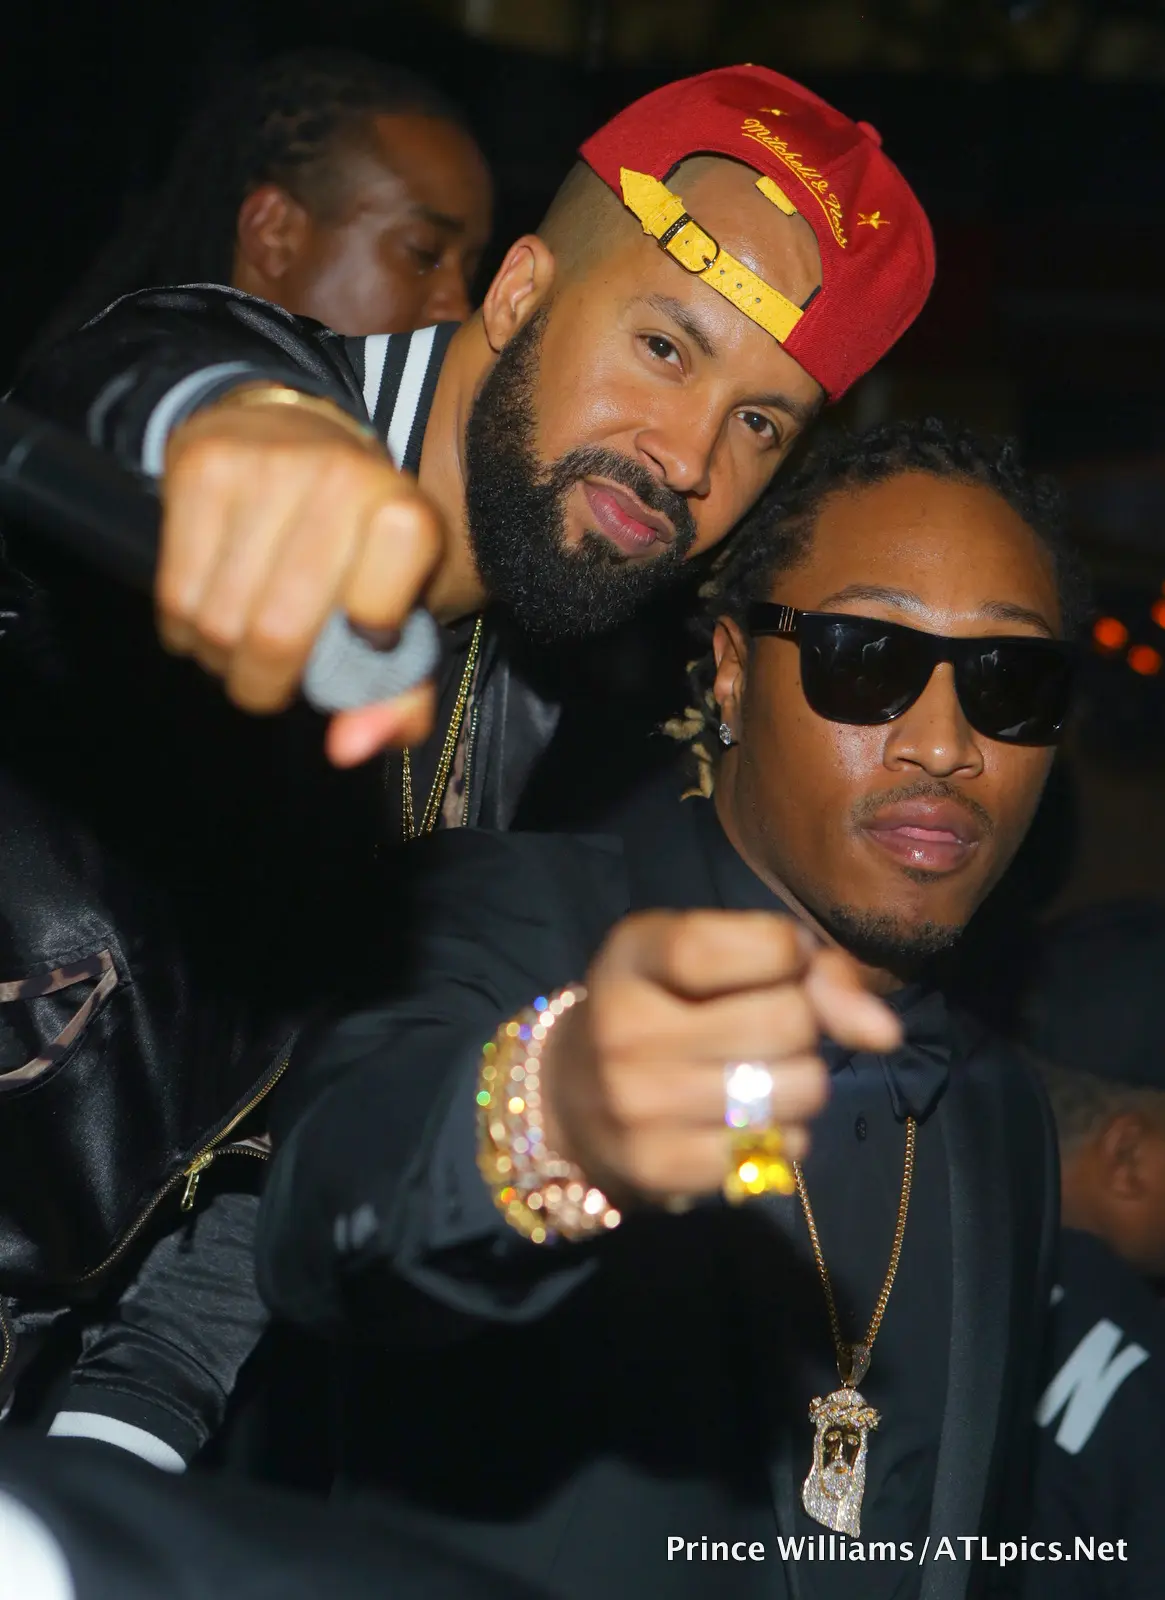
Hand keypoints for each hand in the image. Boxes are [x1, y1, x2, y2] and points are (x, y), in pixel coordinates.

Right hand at [158, 390, 442, 764]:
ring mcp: (264, 466)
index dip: (360, 646)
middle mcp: (339, 479)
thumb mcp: (400, 612)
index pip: (378, 611)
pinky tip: (210, 609)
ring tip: (243, 640)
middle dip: (267, 683)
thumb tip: (349, 749)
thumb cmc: (358, 545)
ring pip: (218, 622)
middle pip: (277, 634)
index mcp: (405, 513)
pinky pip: (174, 594)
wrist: (295, 433)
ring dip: (222, 659)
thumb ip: (395, 695)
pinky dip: (186, 629)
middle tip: (274, 678)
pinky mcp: (201, 465)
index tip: (362, 638)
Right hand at [539, 911, 902, 1203]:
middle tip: (767, 1030)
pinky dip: (787, 1136)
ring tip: (764, 1076)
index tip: (777, 963)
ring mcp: (639, 1104)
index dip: (792, 954)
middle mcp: (627, 1026)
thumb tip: (885, 1033)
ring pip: (799, 1088)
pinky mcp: (660, 1169)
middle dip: (802, 1024)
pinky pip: (782, 1149)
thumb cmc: (662, 1011)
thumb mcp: (709, 963)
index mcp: (637, 954)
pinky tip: (748, 1122)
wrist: (568, 1102)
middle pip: (789, 1020)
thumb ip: (805, 971)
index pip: (761, 946)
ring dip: (804, 1083)